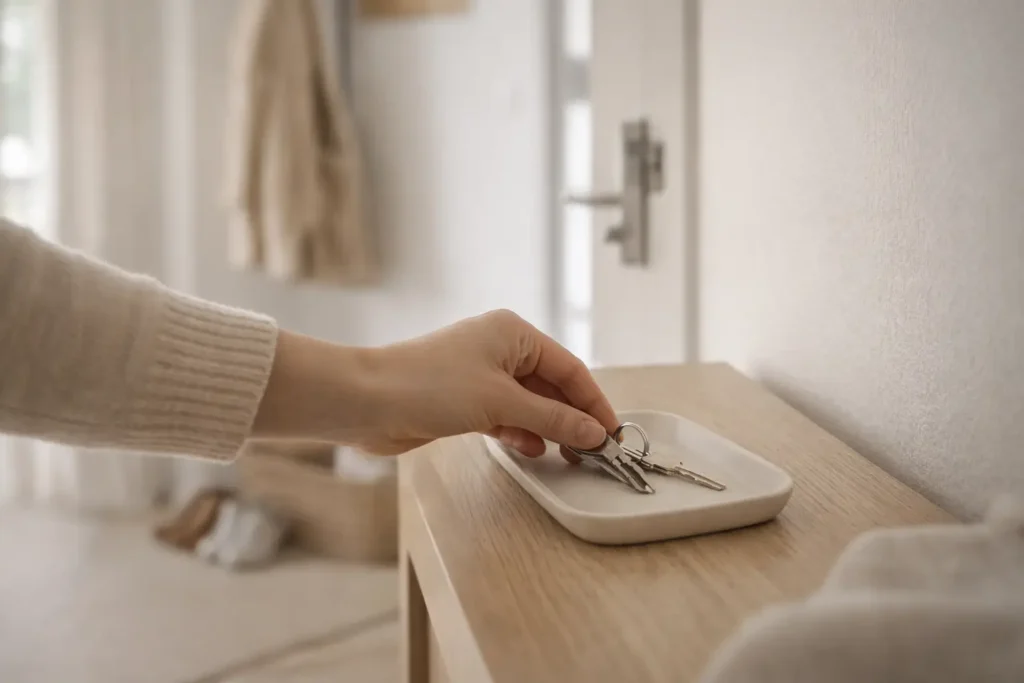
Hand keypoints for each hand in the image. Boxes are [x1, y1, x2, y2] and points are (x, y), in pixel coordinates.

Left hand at [363, 309, 617, 455]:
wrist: (367, 402)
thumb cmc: (429, 386)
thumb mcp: (500, 403)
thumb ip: (552, 418)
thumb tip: (593, 433)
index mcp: (513, 334)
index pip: (569, 368)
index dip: (593, 402)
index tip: (612, 433)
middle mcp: (499, 349)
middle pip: (551, 385)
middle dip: (572, 418)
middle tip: (593, 451)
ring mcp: (480, 375)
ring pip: (529, 403)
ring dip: (548, 428)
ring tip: (568, 456)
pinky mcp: (463, 401)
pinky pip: (506, 415)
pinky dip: (521, 432)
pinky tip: (532, 449)